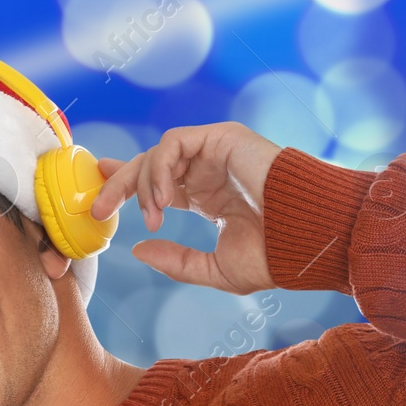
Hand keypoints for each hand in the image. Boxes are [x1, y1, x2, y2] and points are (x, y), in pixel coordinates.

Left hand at [90, 121, 282, 294]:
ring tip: (152, 216)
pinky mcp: (222, 137)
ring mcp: (215, 152)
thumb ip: (177, 261)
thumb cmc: (275, 255)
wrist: (307, 236)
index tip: (99, 198)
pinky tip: (163, 199)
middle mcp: (208, 170)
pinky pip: (174, 142)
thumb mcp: (217, 268)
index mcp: (207, 196)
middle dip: (119, 183)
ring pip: (157, 153)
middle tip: (98, 208)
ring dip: (143, 184)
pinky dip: (160, 168)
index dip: (126, 186)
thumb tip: (138, 250)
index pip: (158, 183)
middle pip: (149, 166)